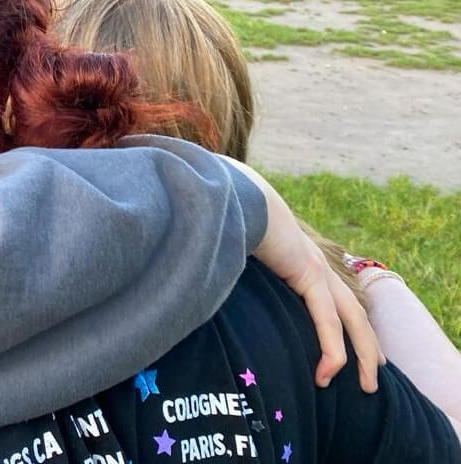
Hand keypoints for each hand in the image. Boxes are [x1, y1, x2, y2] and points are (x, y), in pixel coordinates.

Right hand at [232, 158, 383, 392]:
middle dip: (366, 348)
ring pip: (352, 322)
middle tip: (369, 379)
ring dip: (361, 356)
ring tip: (364, 385)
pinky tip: (328, 372)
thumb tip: (209, 284)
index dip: (348, 328)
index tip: (354, 352)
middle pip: (354, 314)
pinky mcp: (309, 275)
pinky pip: (328, 320)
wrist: (232, 194)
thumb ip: (233, 269)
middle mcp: (317, 265)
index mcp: (302, 260)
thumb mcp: (233, 251)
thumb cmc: (224, 219)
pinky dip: (332, 349)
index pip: (335, 300)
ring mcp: (317, 269)